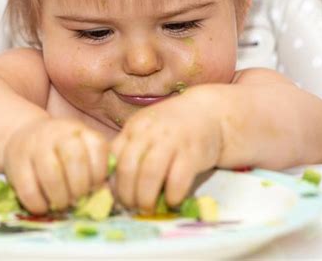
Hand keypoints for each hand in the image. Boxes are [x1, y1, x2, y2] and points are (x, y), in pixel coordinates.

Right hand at [4, 118, 108, 213]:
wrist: (26, 136)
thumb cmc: (61, 152)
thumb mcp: (82, 150)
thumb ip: (95, 168)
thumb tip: (104, 195)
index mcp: (80, 131)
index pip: (98, 147)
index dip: (99, 173)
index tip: (94, 187)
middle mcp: (58, 132)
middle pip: (75, 159)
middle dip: (80, 187)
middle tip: (77, 199)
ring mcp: (35, 144)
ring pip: (51, 175)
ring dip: (60, 197)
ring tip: (61, 204)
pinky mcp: (16, 161)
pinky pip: (28, 188)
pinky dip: (38, 204)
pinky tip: (43, 206)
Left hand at [111, 90, 222, 212]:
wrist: (209, 113)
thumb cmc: (173, 128)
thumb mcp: (147, 130)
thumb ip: (131, 150)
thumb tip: (113, 184)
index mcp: (135, 127)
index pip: (114, 155)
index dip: (112, 180)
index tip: (115, 196)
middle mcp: (150, 132)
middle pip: (128, 166)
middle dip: (126, 193)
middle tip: (131, 207)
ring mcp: (172, 140)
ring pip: (149, 173)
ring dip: (145, 197)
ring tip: (147, 208)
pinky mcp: (193, 152)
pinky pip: (178, 178)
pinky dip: (172, 194)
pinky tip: (171, 201)